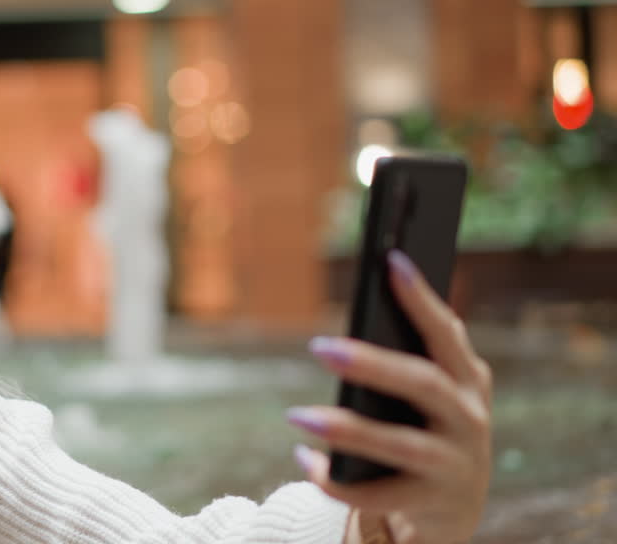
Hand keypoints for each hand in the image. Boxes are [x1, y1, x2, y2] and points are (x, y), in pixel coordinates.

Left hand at [286, 250, 492, 542]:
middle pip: (425, 385)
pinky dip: (338, 481)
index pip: (446, 333)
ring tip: (298, 415)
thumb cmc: (427, 428)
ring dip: (349, 430)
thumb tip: (360, 315)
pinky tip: (305, 461)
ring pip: (403, 446)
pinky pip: (380, 496)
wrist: (452, 510)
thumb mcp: (430, 393)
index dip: (422, 299)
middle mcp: (470, 419)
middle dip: (373, 365)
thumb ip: (407, 356)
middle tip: (319, 347)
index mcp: (469, 379)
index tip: (392, 260)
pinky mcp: (433, 505)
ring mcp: (455, 465)